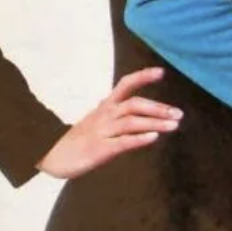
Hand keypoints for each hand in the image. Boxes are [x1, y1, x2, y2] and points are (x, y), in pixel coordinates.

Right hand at [36, 67, 181, 178]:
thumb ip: (113, 111)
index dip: (142, 76)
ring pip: (132, 122)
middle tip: (179, 113)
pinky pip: (122, 142)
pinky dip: (139, 139)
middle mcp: (105, 116)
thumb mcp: (96, 120)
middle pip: (134, 104)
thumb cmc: (79, 139)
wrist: (52, 158)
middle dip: (158, 107)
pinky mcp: (100, 150)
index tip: (161, 72)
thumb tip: (127, 104)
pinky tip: (154, 138)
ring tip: (174, 125)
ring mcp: (102, 132)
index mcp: (105, 106)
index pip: (125, 85)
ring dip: (155, 122)